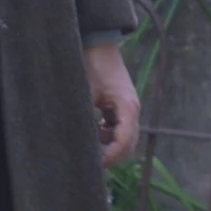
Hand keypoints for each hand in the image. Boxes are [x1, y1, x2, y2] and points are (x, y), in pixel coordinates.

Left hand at [85, 39, 140, 166]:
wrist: (97, 44)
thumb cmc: (92, 65)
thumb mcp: (85, 93)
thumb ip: (85, 119)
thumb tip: (77, 143)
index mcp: (127, 107)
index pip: (124, 141)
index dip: (111, 156)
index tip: (95, 165)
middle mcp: (132, 109)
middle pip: (129, 144)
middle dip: (112, 155)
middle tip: (90, 164)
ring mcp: (128, 108)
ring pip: (124, 138)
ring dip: (109, 145)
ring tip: (89, 147)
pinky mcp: (121, 105)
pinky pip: (119, 128)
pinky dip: (108, 135)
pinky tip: (93, 131)